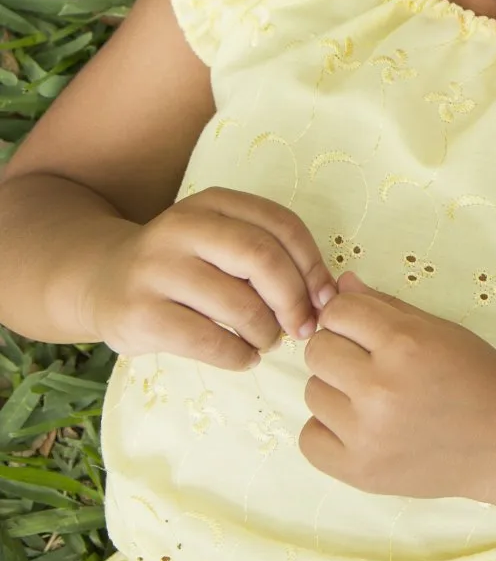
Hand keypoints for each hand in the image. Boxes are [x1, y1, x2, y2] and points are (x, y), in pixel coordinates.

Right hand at [85, 187, 334, 369]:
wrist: (102, 282)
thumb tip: (328, 297)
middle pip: (262, 258)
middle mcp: (181, 228)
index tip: (325, 298)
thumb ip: (273, 257)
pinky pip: (209, 340)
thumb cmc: (185, 268)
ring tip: (267, 340)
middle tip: (303, 328)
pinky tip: (244, 356)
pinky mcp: (139, 313)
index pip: (282, 225)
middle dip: (295, 300)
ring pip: (239, 304)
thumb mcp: (224, 243)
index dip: (314, 265)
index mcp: (213, 203)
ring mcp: (155, 270)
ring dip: (268, 332)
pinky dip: (240, 355)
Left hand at [300, 272, 495, 501]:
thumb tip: (342, 284)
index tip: (367, 330)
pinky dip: (330, 431)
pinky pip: (309, 438)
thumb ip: (387, 306)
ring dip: (336, 391)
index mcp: (406, 344)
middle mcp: (380, 388)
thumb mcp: (442, 332)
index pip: (338, 311)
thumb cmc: (481, 380)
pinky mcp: (358, 470)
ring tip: (375, 400)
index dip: (350, 316)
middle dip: (340, 351)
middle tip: (373, 365)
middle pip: (317, 350)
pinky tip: (362, 429)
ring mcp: (366, 433)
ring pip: (311, 392)